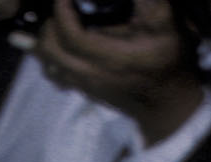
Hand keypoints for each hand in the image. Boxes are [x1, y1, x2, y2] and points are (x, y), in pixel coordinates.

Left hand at [32, 0, 210, 142]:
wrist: (166, 102)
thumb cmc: (168, 58)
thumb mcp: (165, 23)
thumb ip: (149, 0)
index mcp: (110, 57)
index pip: (71, 36)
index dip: (61, 11)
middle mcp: (91, 73)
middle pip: (50, 50)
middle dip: (48, 23)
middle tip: (59, 6)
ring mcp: (83, 84)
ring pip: (48, 63)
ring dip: (42, 41)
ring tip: (48, 22)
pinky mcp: (82, 89)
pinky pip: (54, 74)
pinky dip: (46, 56)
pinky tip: (49, 43)